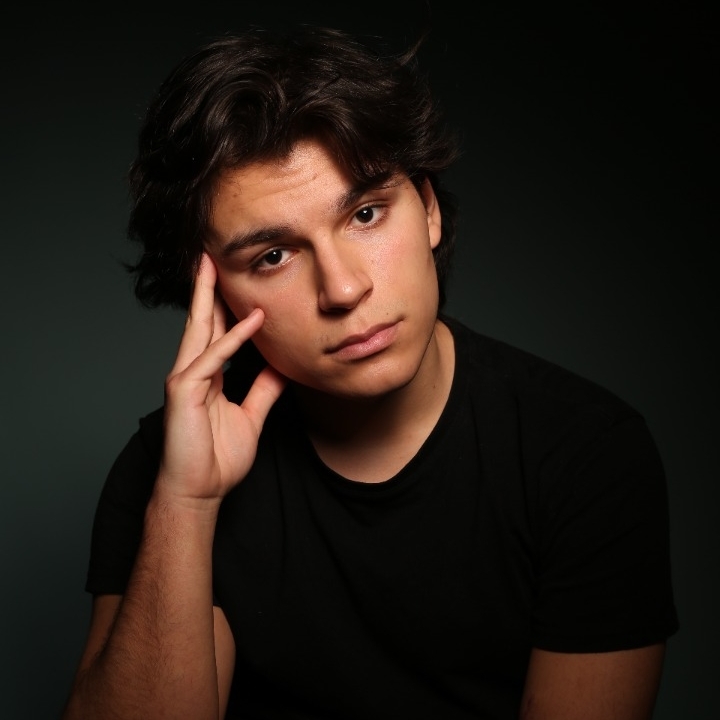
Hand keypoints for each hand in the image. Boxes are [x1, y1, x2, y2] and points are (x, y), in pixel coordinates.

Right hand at [157, 253, 285, 507]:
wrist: (198, 491)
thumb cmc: (217, 457)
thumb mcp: (251, 415)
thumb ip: (264, 388)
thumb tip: (282, 365)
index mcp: (206, 374)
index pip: (214, 331)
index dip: (223, 304)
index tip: (233, 280)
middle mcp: (192, 370)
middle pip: (201, 320)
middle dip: (206, 287)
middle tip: (211, 255)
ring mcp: (185, 378)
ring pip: (200, 329)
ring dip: (210, 296)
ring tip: (214, 266)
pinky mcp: (184, 390)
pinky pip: (213, 357)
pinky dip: (233, 337)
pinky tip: (253, 320)